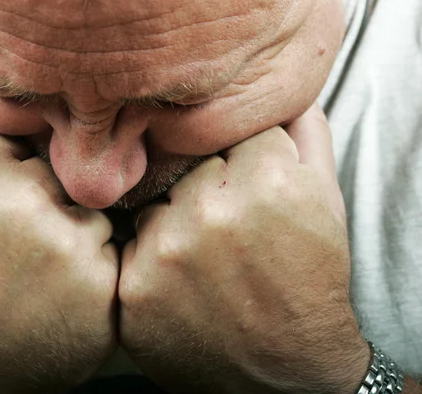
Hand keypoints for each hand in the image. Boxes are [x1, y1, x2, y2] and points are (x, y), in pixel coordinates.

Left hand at [118, 104, 369, 392]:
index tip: (245, 188)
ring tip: (201, 257)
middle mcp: (213, 210)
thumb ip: (305, 134)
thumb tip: (278, 88)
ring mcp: (167, 250)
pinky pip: (128, 245)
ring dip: (170, 221)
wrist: (285, 374)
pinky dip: (147, 257)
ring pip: (152, 201)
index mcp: (269, 179)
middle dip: (202, 186)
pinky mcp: (133, 288)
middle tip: (222, 227)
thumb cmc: (307, 282)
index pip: (227, 131)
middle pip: (185, 164)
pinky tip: (178, 280)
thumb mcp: (326, 201)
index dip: (236, 160)